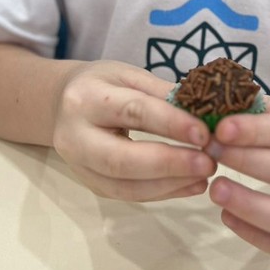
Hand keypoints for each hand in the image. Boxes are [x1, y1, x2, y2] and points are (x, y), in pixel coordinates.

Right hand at [52, 60, 215, 202]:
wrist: (61, 103)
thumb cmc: (101, 84)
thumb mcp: (128, 74)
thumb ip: (162, 92)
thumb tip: (204, 110)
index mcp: (86, 98)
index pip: (132, 112)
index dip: (170, 123)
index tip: (204, 132)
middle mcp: (75, 136)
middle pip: (122, 159)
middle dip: (169, 164)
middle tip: (208, 162)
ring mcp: (79, 166)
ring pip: (125, 186)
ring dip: (170, 184)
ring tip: (205, 175)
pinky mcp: (91, 185)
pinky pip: (128, 195)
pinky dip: (162, 192)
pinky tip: (190, 184)